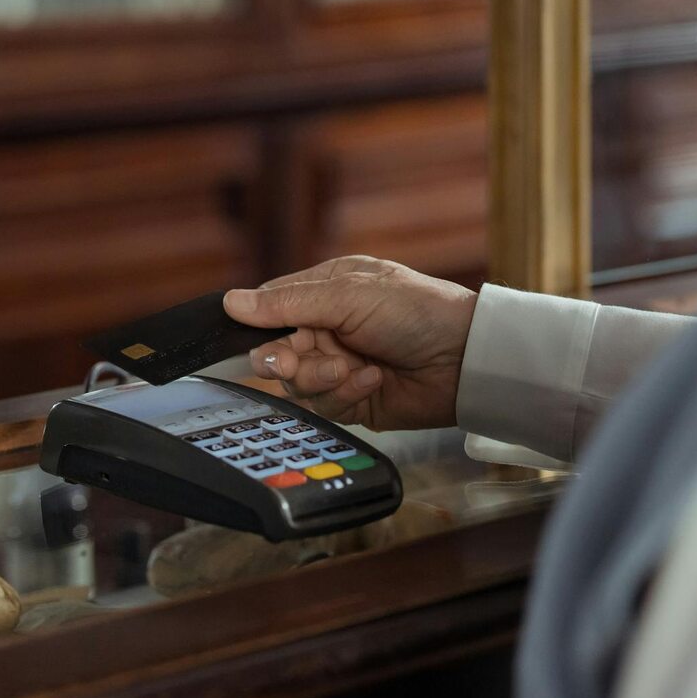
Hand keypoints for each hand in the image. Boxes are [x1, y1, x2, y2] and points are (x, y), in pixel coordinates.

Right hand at [224, 256, 477, 432]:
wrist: (464, 358)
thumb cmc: (414, 309)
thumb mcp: (349, 295)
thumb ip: (289, 303)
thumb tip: (232, 301)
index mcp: (325, 291)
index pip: (271, 307)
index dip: (258, 325)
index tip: (252, 338)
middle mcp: (327, 327)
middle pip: (277, 351)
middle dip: (289, 358)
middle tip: (300, 358)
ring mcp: (339, 364)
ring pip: (297, 383)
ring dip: (322, 378)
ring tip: (352, 368)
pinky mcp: (352, 399)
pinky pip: (324, 406)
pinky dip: (346, 394)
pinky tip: (373, 379)